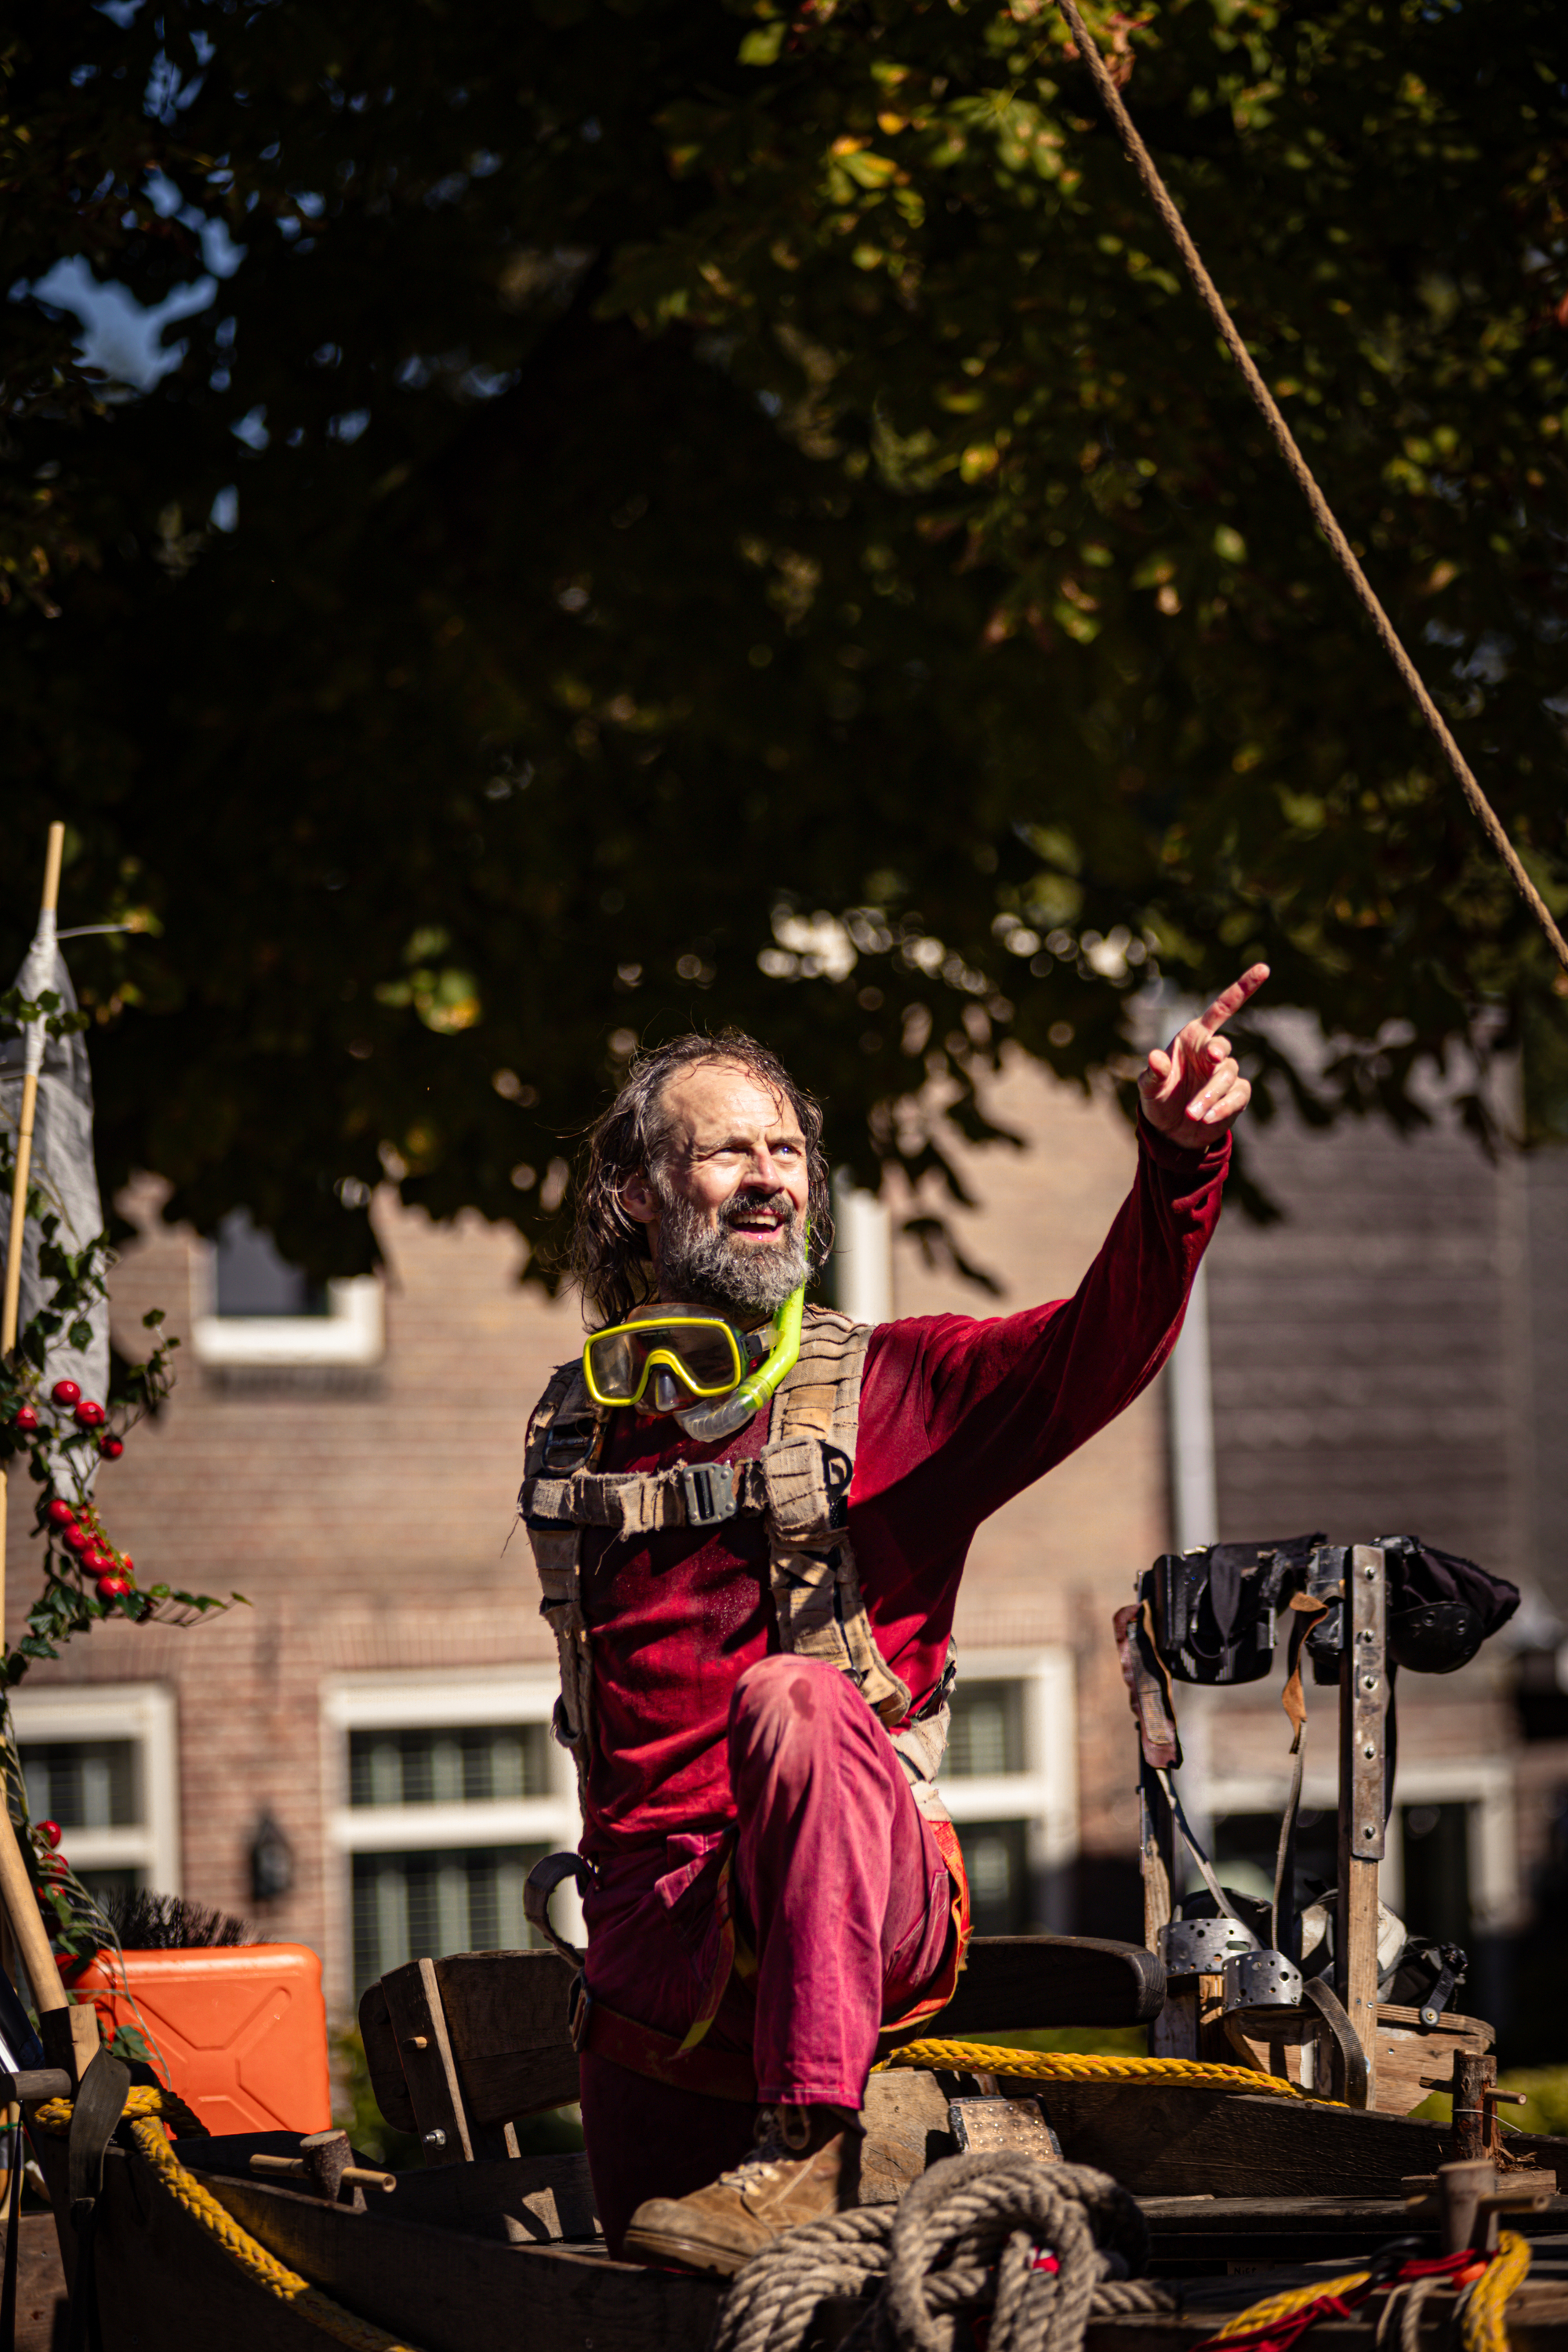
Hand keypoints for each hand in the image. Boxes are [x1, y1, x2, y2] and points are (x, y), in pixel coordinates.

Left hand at [1137, 964, 1268, 1149]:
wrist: (1171, 1131)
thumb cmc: (1159, 1099)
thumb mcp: (1149, 1088)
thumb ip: (1154, 1073)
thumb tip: (1155, 1057)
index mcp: (1194, 1037)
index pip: (1222, 1008)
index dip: (1242, 988)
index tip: (1263, 969)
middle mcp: (1212, 1051)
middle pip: (1223, 1047)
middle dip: (1217, 1053)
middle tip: (1211, 1058)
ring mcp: (1226, 1073)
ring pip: (1227, 1076)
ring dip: (1209, 1095)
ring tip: (1191, 1114)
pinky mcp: (1236, 1095)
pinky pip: (1237, 1096)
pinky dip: (1223, 1107)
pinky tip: (1207, 1118)